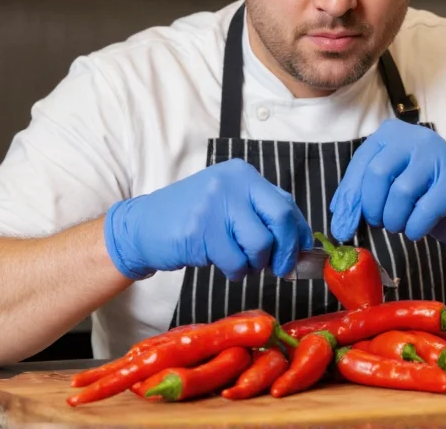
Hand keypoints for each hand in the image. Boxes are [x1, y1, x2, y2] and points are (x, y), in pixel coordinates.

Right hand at [104, 159, 312, 280]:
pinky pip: (235, 262)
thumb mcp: (230, 202)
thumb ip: (261, 214)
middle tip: (281, 268)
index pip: (285, 203)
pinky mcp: (201, 230)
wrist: (144, 226)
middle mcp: (232, 183)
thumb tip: (299, 242)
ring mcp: (216, 204)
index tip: (301, 251)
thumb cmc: (193, 218)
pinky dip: (235, 271)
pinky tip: (222, 264)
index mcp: (243, 174)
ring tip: (239, 262)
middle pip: (281, 219)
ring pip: (260, 245)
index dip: (299, 232)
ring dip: (255, 264)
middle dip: (286, 250)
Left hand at [330, 119, 445, 253]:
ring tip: (399, 225)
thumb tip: (339, 223)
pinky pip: (425, 210)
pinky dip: (414, 228)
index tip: (344, 224)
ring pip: (401, 193)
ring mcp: (439, 156)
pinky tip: (416, 230)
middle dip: (372, 208)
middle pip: (378, 174)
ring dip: (394, 220)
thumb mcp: (387, 186)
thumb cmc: (420, 193)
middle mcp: (416, 137)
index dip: (350, 197)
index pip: (360, 163)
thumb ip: (361, 197)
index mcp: (392, 134)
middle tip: (379, 222)